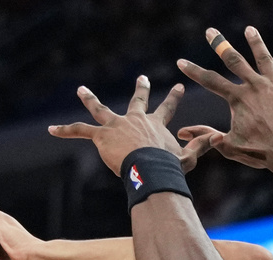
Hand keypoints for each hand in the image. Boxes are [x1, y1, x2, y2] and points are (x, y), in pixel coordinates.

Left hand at [49, 76, 212, 174]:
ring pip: (101, 109)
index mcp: (156, 125)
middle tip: (141, 78)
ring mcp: (117, 125)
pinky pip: (80, 131)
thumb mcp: (189, 157)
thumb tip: (220, 139)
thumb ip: (201, 147)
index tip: (178, 86)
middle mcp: (136, 119)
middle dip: (140, 90)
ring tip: (81, 90)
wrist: (150, 169)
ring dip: (90, 99)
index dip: (174, 98)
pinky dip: (65, 130)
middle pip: (137, 101)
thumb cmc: (169, 167)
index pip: (167, 108)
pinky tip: (51, 130)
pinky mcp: (101, 135)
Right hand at [176, 26, 272, 169]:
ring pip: (264, 58)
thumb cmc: (260, 152)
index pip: (211, 81)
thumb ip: (211, 137)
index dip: (194, 71)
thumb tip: (187, 134)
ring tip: (250, 30)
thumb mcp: (231, 146)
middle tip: (211, 32)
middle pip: (235, 61)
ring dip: (256, 43)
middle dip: (220, 45)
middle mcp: (256, 86)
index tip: (181, 62)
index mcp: (238, 98)